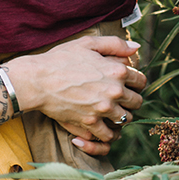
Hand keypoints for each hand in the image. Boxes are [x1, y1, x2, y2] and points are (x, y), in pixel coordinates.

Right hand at [4, 36, 145, 155]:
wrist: (37, 80)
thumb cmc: (61, 59)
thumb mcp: (88, 43)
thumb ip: (115, 44)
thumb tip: (136, 48)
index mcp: (117, 71)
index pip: (141, 81)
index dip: (136, 82)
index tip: (128, 83)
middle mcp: (114, 91)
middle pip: (137, 102)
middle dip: (131, 100)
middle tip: (120, 98)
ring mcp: (103, 109)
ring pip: (126, 120)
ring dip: (121, 116)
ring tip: (112, 111)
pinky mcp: (90, 123)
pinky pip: (108, 135)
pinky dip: (107, 133)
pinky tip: (102, 125)